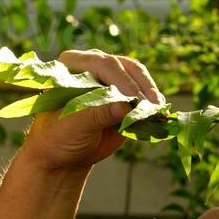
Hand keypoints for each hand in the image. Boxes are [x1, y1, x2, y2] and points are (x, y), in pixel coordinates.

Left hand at [20, 50, 166, 172]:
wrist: (63, 155)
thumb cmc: (58, 138)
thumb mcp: (72, 128)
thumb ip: (96, 116)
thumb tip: (125, 107)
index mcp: (72, 64)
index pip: (102, 64)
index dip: (122, 81)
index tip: (136, 100)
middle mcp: (92, 64)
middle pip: (124, 67)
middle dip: (140, 88)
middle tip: (153, 107)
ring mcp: (111, 77)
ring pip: (138, 76)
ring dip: (150, 94)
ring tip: (160, 112)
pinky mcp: (125, 93)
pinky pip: (143, 92)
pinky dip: (153, 103)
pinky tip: (161, 115)